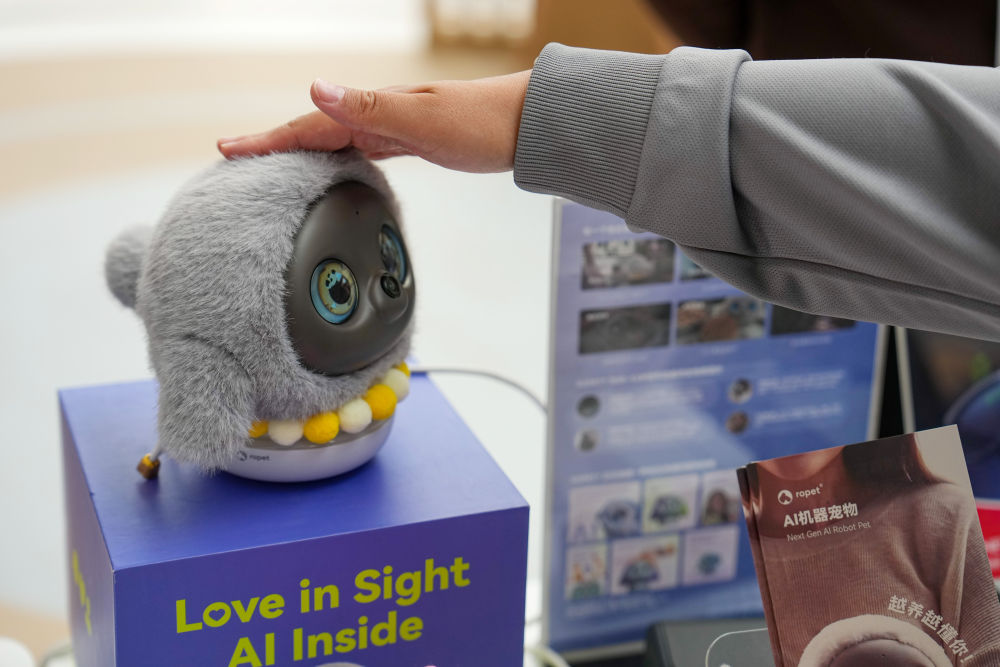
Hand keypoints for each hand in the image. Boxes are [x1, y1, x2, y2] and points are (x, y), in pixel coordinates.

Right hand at [217, 71, 531, 172]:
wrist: (525, 125)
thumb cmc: (481, 122)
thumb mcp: (422, 118)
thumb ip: (369, 107)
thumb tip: (315, 87)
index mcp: (374, 109)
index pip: (309, 124)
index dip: (268, 138)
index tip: (229, 150)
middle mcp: (378, 114)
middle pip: (314, 130)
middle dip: (273, 145)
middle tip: (234, 158)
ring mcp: (393, 127)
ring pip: (334, 141)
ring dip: (300, 151)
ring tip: (271, 165)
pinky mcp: (411, 142)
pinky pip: (361, 150)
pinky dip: (338, 159)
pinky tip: (336, 169)